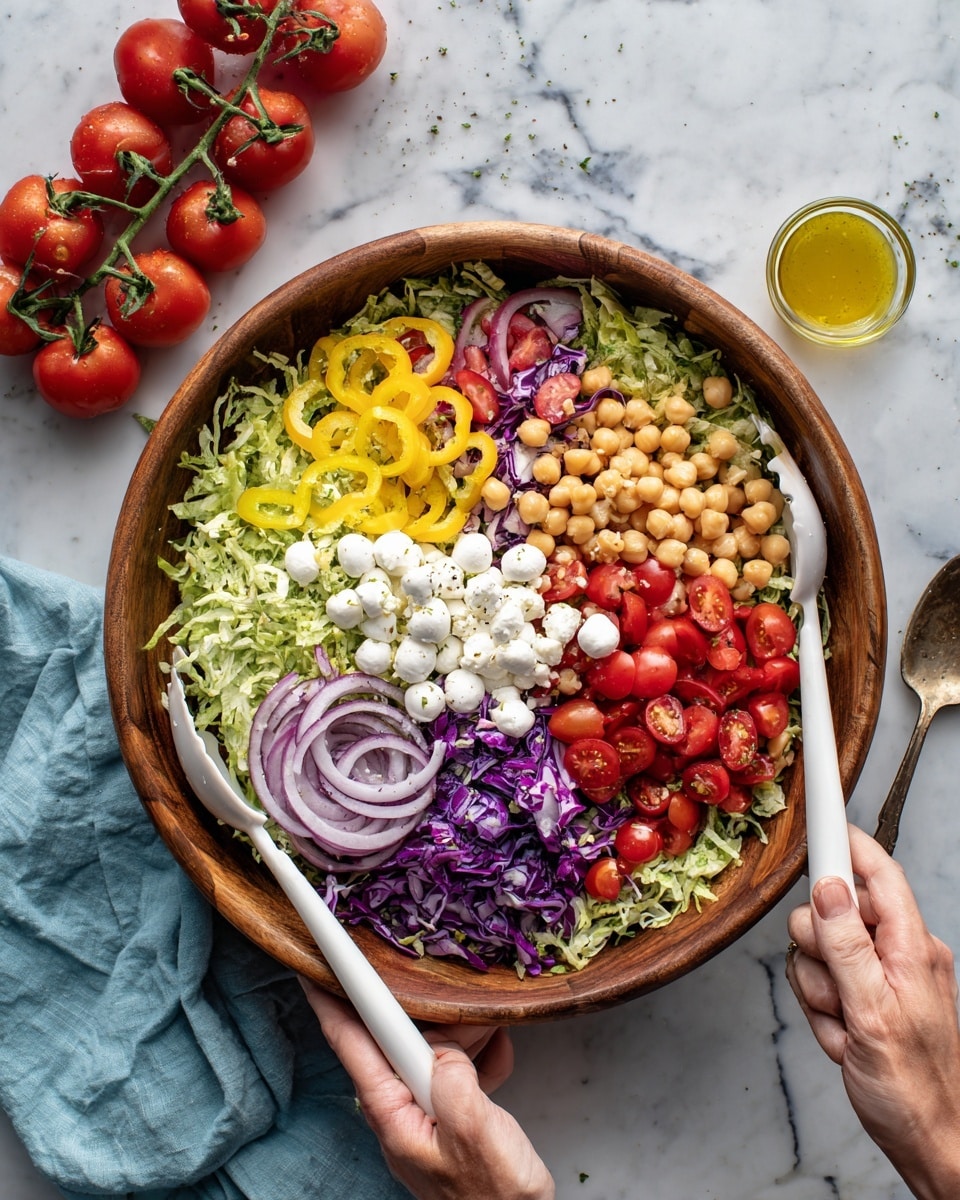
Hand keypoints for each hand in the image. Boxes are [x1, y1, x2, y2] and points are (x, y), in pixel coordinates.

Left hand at [301, 979, 554, 1199]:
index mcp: (394, 1116)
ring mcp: (422, 1117)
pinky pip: (454, 1075)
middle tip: (442, 992)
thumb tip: (441, 1043)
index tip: (312, 970)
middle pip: (393, 1043)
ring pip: (430, 1055)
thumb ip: (452, 1077)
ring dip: (461, 1039)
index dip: (331, 1003)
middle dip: (420, 1012)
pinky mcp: (446, 1120)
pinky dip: (477, 1063)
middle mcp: (400, 1115)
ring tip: (488, 1032)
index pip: (353, 1045)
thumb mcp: (476, 1132)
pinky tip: (496, 1060)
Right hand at [786, 823, 959, 1198]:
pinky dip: (823, 1010)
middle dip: (817, 950)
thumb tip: (827, 888)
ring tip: (845, 1027)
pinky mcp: (863, 999)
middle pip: (833, 912)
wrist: (932, 1142)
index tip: (819, 814)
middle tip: (833, 989)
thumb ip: (846, 947)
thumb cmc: (916, 1088)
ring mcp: (880, 977)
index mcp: (911, 946)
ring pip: (817, 951)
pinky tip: (844, 1038)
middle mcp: (898, 952)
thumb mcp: (874, 1015)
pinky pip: (820, 983)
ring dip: (819, 991)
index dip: (847, 841)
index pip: (878, 873)